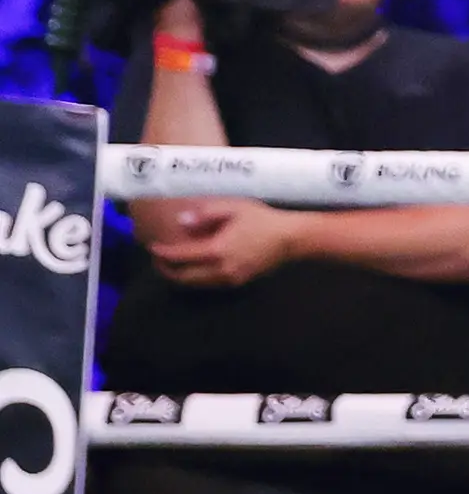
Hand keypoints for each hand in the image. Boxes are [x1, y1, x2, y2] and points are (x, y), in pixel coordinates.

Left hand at [140, 196, 296, 286]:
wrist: (291, 238)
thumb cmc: (262, 219)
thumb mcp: (232, 208)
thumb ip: (205, 215)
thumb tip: (181, 222)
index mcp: (216, 250)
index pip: (181, 257)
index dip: (163, 253)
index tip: (152, 247)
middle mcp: (221, 269)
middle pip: (184, 277)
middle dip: (167, 270)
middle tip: (158, 259)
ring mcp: (230, 278)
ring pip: (196, 284)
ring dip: (180, 277)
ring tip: (172, 265)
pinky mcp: (238, 282)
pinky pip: (209, 284)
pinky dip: (196, 279)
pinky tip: (194, 268)